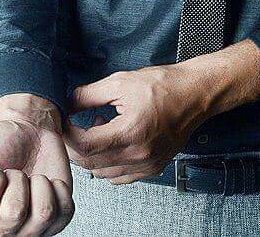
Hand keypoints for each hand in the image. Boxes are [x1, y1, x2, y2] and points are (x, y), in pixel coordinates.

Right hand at [0, 115, 73, 235]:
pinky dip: (60, 188)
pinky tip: (48, 182)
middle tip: (16, 171)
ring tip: (32, 178)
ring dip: (41, 183)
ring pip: (44, 213)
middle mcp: (1, 228)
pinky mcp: (55, 220)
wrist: (29, 133)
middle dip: (19, 179)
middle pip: (15, 212)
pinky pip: (65, 211)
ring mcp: (30, 228)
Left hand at [63, 65, 208, 184]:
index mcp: (130, 131)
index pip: (84, 146)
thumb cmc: (165, 85)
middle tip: (76, 126)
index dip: (68, 135)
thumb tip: (68, 104)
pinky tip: (113, 142)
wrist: (194, 94)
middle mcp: (139, 154)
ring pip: (103, 174)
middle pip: (90, 164)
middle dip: (76, 146)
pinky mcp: (152, 168)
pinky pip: (119, 177)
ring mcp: (146, 164)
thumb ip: (89, 94)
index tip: (65, 123)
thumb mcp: (121, 81)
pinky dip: (108, 165)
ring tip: (99, 130)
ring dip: (92, 156)